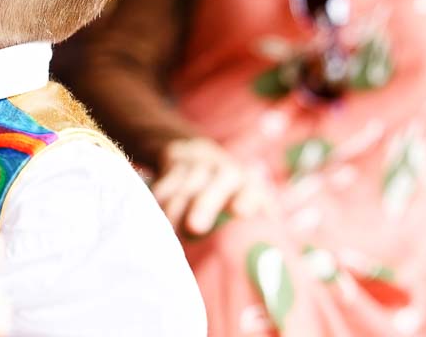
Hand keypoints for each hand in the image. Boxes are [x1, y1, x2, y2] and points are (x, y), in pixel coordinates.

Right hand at [153, 137, 268, 236]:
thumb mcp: (248, 202)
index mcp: (247, 183)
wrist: (194, 154)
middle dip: (204, 205)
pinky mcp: (172, 165)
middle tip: (194, 228)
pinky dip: (158, 203)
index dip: (248, 198)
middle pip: (215, 186)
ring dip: (174, 209)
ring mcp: (197, 165)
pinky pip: (164, 184)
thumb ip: (259, 227)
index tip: (241, 212)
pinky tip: (153, 222)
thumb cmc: (227, 194)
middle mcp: (224, 170)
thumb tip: (272, 270)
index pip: (251, 189)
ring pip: (185, 186)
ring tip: (168, 234)